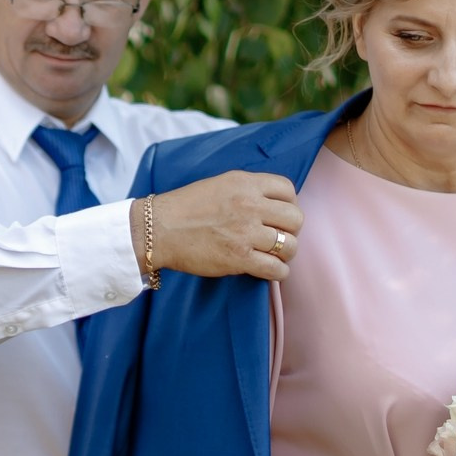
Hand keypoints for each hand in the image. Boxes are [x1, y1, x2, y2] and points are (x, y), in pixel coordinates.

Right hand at [147, 172, 303, 280]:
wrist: (159, 229)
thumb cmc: (185, 208)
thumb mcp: (220, 184)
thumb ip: (247, 189)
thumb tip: (272, 203)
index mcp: (245, 183)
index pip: (288, 190)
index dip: (289, 204)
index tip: (280, 215)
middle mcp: (250, 205)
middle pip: (295, 218)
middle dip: (291, 230)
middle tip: (279, 237)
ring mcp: (246, 233)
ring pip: (290, 246)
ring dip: (285, 253)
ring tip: (274, 256)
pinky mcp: (239, 258)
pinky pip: (276, 269)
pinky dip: (278, 273)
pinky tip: (269, 270)